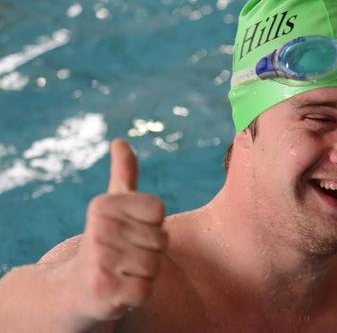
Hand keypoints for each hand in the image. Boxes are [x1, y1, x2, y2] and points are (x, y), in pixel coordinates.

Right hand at [73, 139, 167, 320]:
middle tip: (127, 255)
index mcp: (103, 205)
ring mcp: (100, 260)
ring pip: (156, 265)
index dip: (152, 225)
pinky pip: (146, 289)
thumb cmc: (107, 242)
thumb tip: (120, 141)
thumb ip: (124, 174)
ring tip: (124, 270)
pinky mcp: (106, 289)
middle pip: (161, 240)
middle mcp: (98, 229)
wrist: (78, 287)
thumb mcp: (114, 206)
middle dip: (151, 252)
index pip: (159, 211)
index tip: (131, 230)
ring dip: (146, 272)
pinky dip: (140, 292)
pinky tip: (121, 288)